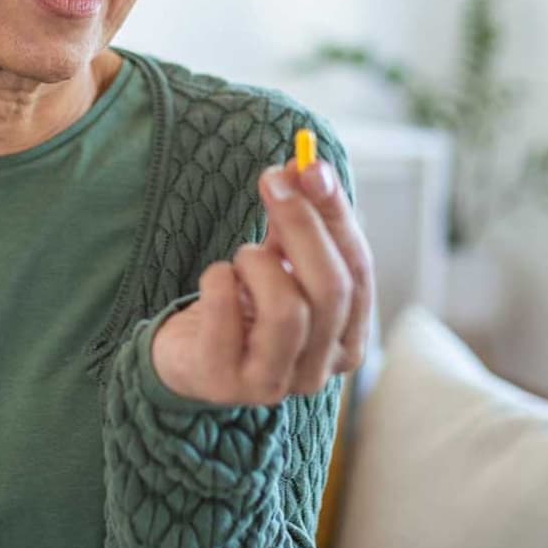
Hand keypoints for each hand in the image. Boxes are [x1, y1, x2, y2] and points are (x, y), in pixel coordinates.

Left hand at [150, 156, 374, 406]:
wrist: (189, 355)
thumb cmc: (247, 305)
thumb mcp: (281, 260)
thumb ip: (301, 217)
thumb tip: (307, 164)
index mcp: (346, 338)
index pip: (358, 271)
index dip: (336, 216)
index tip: (312, 167)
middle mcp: (319, 370)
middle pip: (330, 289)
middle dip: (301, 225)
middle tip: (272, 181)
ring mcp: (272, 383)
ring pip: (288, 311)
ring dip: (258, 263)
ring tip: (241, 257)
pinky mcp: (222, 382)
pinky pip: (227, 320)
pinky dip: (219, 282)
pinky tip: (216, 279)